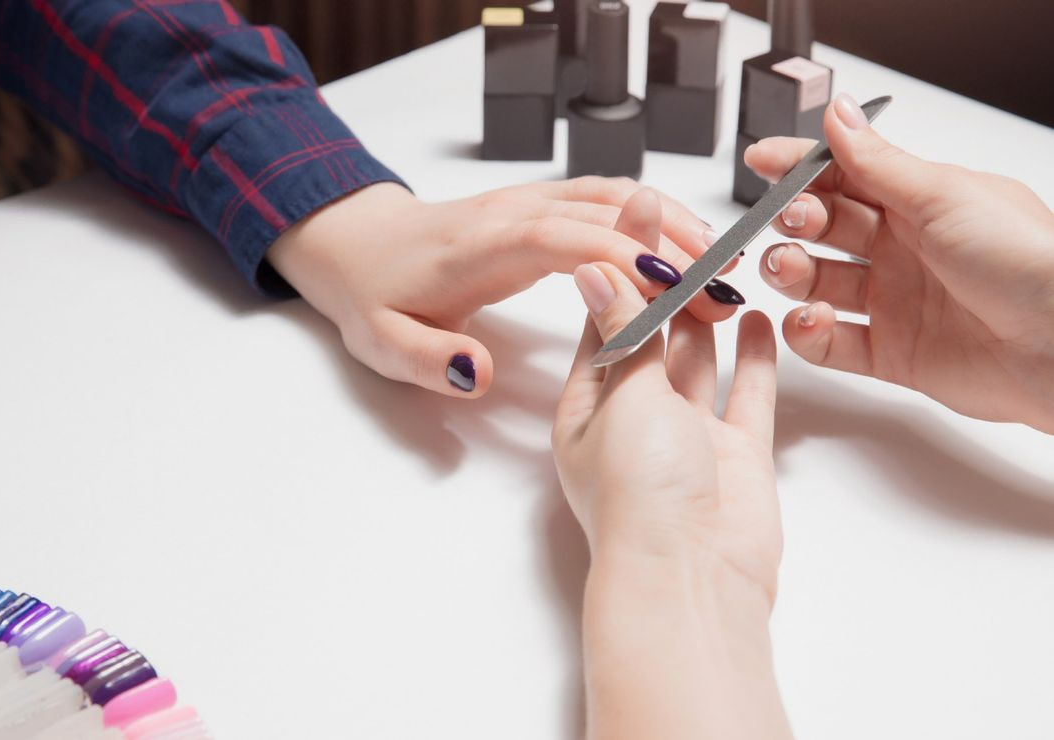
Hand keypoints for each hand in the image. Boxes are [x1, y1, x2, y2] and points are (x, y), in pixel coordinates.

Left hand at [267, 178, 741, 397]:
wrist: (359, 245)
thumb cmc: (375, 296)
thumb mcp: (385, 343)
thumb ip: (429, 360)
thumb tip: (479, 373)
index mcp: (485, 245)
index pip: (567, 240)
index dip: (625, 258)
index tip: (678, 290)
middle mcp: (517, 213)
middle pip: (609, 214)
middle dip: (673, 249)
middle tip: (724, 291)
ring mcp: (532, 203)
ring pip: (618, 200)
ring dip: (673, 229)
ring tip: (724, 272)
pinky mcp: (543, 208)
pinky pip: (609, 202)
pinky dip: (653, 221)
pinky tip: (686, 252)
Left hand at [553, 190, 790, 739]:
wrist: (692, 579)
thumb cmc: (639, 494)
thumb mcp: (622, 398)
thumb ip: (623, 332)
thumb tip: (594, 270)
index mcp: (587, 409)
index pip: (603, 320)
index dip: (620, 266)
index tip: (637, 212)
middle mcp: (634, 420)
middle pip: (651, 334)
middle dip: (666, 281)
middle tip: (685, 223)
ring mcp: (687, 436)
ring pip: (697, 359)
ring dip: (706, 312)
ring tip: (722, 257)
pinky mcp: (736, 454)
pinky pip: (745, 395)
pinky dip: (752, 358)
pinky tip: (756, 317)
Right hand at [746, 93, 1053, 432]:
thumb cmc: (1024, 261)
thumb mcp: (943, 196)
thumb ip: (877, 162)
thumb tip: (836, 116)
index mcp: (921, 202)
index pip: (845, 176)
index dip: (801, 168)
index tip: (761, 161)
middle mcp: (904, 250)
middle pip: (825, 229)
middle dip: (795, 221)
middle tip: (788, 221)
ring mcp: (895, 303)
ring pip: (818, 284)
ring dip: (791, 274)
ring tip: (787, 269)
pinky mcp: (891, 354)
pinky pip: (831, 344)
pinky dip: (808, 333)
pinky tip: (809, 319)